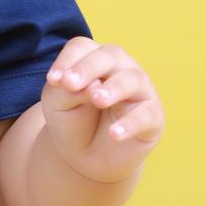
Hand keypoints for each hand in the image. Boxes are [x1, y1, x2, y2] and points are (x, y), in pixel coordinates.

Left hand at [41, 38, 165, 182]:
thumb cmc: (72, 121)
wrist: (85, 157)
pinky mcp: (152, 117)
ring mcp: (140, 91)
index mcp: (94, 60)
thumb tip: (92, 85)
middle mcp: (121, 68)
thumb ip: (66, 91)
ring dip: (113, 88)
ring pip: (132, 79)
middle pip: (110, 55)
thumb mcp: (58, 105)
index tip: (52, 81)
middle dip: (89, 67)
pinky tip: (114, 133)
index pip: (82, 48)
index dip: (67, 61)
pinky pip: (146, 115)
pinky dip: (130, 123)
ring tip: (97, 99)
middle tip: (71, 84)